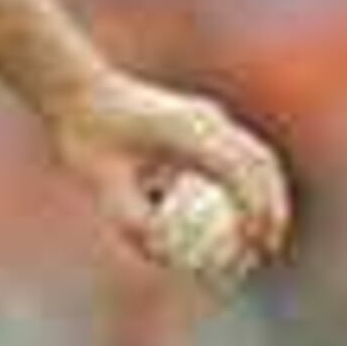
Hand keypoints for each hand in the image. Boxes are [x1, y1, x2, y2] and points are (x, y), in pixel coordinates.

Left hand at [43, 73, 292, 283]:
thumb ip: (130, 216)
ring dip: (265, 195)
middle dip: (271, 207)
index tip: (254, 246)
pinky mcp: (201, 118)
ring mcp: (207, 116)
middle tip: (267, 248)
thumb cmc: (83, 136)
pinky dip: (246, 183)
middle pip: (260, 164)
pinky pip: (236, 153)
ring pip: (255, 156)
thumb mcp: (100, 181)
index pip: (239, 172)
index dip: (255, 211)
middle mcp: (206, 119)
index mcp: (188, 129)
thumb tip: (163, 254)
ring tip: (262, 236)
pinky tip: (237, 215)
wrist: (75, 90)